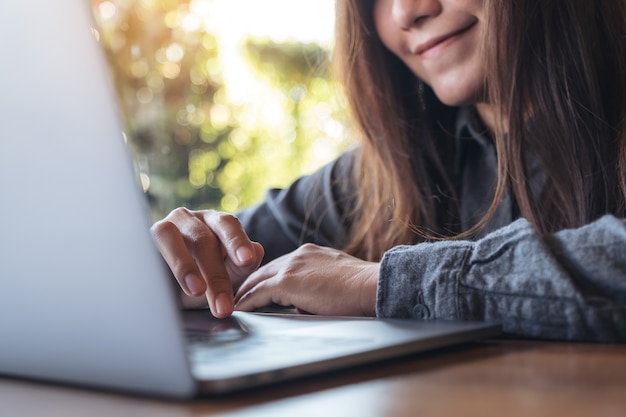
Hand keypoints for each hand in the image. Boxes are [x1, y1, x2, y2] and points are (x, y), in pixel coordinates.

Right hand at [150, 208, 263, 317]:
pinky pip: (144, 249)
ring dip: (184, 265)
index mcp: (214, 223)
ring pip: (169, 236)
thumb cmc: (202, 279)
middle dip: (216, 274)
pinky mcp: (138, 242)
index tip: (248, 261)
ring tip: (196, 291)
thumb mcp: (225, 277)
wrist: (165, 291)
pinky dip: (154, 264)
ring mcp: (162, 227)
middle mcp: (188, 220)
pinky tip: (161, 284)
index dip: (237, 241)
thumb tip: (257, 251)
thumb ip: (241, 266)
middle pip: (203, 239)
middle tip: (224, 306)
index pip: (228, 225)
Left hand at [234, 244, 378, 315]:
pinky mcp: (288, 282)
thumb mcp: (335, 281)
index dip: (266, 278)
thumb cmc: (362, 290)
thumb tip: (303, 305)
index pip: (281, 265)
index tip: (257, 288)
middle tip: (235, 294)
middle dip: (249, 282)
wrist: (371, 286)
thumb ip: (316, 287)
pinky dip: (247, 302)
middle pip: (264, 270)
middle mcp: (298, 255)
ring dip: (243, 292)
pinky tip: (240, 310)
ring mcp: (292, 267)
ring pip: (257, 279)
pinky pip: (258, 293)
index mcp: (310, 253)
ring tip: (232, 303)